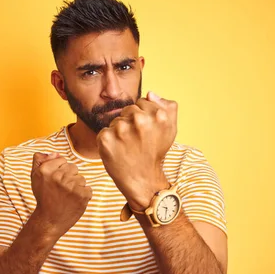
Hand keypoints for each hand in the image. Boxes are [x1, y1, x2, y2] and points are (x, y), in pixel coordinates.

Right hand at [30, 152, 92, 237]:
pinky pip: (88, 188)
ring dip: (76, 186)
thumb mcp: (35, 177)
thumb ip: (40, 161)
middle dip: (69, 177)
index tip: (55, 182)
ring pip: (81, 178)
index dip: (60, 170)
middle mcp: (58, 176)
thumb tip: (55, 153)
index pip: (62, 159)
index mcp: (45, 170)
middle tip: (61, 190)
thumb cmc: (43, 198)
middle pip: (73, 167)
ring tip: (66, 197)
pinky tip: (73, 202)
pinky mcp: (82, 195)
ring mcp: (71, 186)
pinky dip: (83, 196)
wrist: (49, 221)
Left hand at [96, 91, 177, 209]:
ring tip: (127, 146)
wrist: (142, 180)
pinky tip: (117, 151)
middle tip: (136, 140)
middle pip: (128, 109)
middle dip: (130, 122)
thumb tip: (150, 93)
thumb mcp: (170, 128)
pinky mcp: (105, 139)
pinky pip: (104, 131)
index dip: (143, 116)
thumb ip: (167, 106)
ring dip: (119, 131)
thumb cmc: (155, 152)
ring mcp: (120, 129)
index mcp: (157, 115)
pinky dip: (108, 140)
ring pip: (115, 120)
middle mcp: (139, 120)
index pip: (142, 102)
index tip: (145, 131)